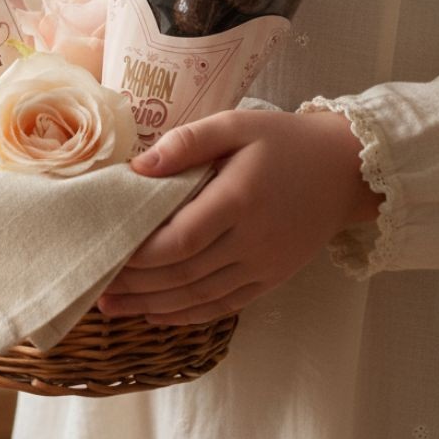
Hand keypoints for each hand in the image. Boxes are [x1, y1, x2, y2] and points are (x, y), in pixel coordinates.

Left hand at [97, 108, 380, 325]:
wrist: (345, 169)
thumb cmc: (282, 140)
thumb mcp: (235, 124)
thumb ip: (186, 142)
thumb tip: (138, 167)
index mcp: (240, 199)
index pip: (181, 239)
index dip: (141, 253)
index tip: (106, 251)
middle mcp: (254, 241)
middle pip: (184, 274)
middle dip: (135, 283)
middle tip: (94, 283)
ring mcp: (265, 266)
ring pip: (200, 296)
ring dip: (152, 305)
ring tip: (111, 306)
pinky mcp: (272, 279)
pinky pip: (224, 305)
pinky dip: (187, 314)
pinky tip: (155, 314)